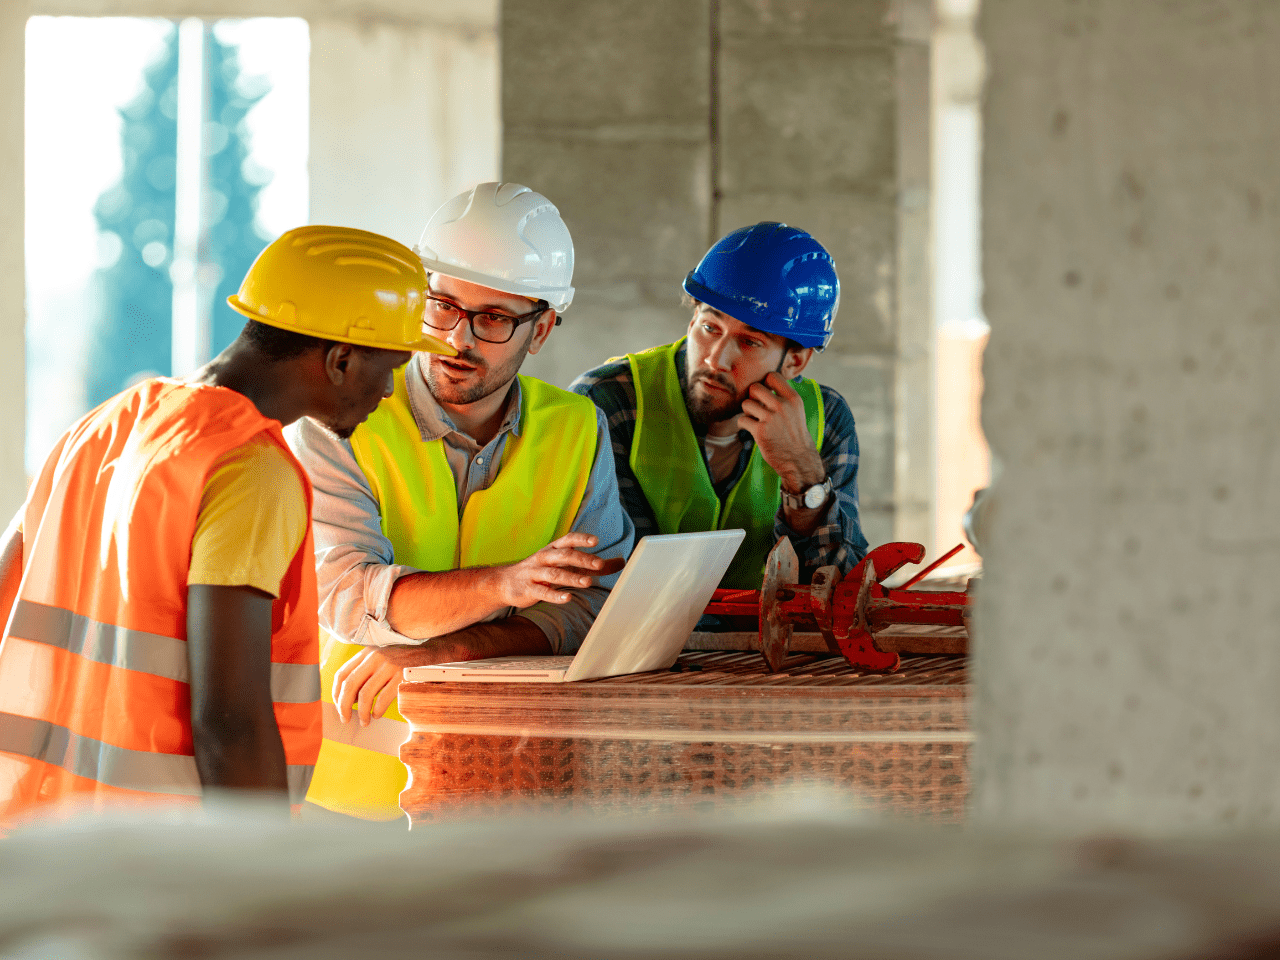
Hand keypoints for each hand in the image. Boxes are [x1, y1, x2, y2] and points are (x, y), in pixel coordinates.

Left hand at [333, 647, 401, 725]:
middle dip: (343, 706)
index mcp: (366, 653)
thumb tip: (349, 699)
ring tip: (364, 721)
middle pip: (349, 685)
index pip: (342, 674)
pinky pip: (383, 698)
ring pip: (364, 694)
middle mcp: (375, 657)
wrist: (429, 650)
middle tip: (345, 718)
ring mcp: (388, 666)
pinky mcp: (401, 676)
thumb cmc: (402, 659)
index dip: (336, 693)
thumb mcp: (380, 658)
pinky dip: (377, 710)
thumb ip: (364, 671)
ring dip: (361, 712)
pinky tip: (377, 714)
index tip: (338, 706)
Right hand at [494, 532, 626, 608]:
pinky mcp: (528, 589)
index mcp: (553, 549)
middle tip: (599, 564)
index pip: (568, 540)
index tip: (595, 541)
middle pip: (564, 556)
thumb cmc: (542, 571)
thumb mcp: (566, 564)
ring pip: (554, 574)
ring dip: (571, 577)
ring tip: (588, 583)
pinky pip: (542, 592)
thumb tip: (622, 561)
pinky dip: (555, 595)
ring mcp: (534, 573)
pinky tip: (568, 598)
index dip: (581, 539)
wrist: (505, 583)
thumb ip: (593, 565)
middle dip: (581, 559)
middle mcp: (544, 558)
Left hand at [737, 371, 824, 493]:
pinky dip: (744, 425)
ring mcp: (771, 418)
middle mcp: (782, 406)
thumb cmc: (794, 434)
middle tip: (757, 408)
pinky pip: (742, 420)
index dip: (764, 383)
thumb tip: (763, 383)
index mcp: (793, 399)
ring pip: (746, 404)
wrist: (798, 459)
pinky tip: (752, 429)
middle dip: (752, 397)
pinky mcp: (760, 431)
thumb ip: (783, 397)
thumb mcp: (796, 411)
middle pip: (754, 388)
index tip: (765, 394)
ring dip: (747, 412)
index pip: (772, 376)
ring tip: (755, 419)